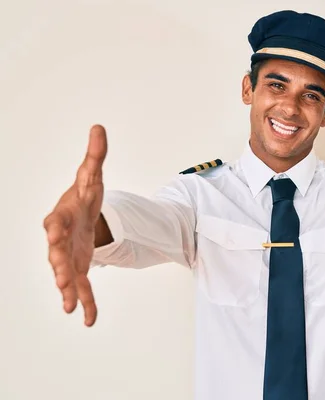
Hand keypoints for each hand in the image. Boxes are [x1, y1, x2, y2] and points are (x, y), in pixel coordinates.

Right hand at [43, 125, 107, 326]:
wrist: (82, 215)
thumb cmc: (83, 196)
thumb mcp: (92, 176)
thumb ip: (95, 156)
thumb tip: (99, 127)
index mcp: (61, 215)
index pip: (53, 221)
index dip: (53, 227)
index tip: (52, 231)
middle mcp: (59, 239)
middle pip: (56, 253)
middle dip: (58, 265)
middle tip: (61, 278)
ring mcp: (67, 256)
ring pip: (65, 274)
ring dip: (68, 289)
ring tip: (69, 305)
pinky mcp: (79, 269)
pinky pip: (82, 288)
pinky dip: (85, 303)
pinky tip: (88, 319)